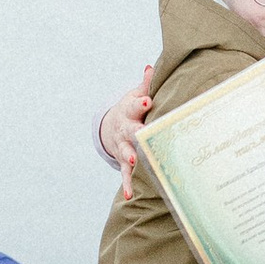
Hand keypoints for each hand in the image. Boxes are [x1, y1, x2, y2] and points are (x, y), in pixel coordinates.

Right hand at [101, 64, 152, 196]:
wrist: (113, 125)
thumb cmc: (134, 108)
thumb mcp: (137, 94)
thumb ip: (146, 84)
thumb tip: (151, 67)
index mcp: (130, 111)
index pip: (133, 105)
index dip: (139, 103)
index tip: (146, 102)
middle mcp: (125, 129)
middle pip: (129, 130)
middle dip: (135, 132)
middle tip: (140, 135)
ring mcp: (123, 146)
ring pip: (126, 152)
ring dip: (130, 157)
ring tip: (133, 161)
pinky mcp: (124, 162)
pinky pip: (126, 174)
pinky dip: (127, 185)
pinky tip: (130, 196)